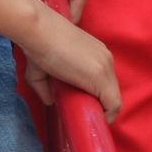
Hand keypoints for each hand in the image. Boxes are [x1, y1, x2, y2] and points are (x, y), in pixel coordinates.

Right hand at [17, 4, 119, 121]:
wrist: (38, 31)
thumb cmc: (39, 44)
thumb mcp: (42, 67)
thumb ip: (45, 86)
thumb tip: (50, 101)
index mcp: (97, 52)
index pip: (105, 81)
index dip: (95, 96)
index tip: (81, 104)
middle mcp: (105, 58)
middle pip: (111, 91)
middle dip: (98, 105)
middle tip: (81, 112)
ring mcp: (105, 67)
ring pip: (113, 99)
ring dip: (100, 110)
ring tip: (83, 116)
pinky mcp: (100, 77)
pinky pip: (113, 105)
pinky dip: (106, 116)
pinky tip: (92, 120)